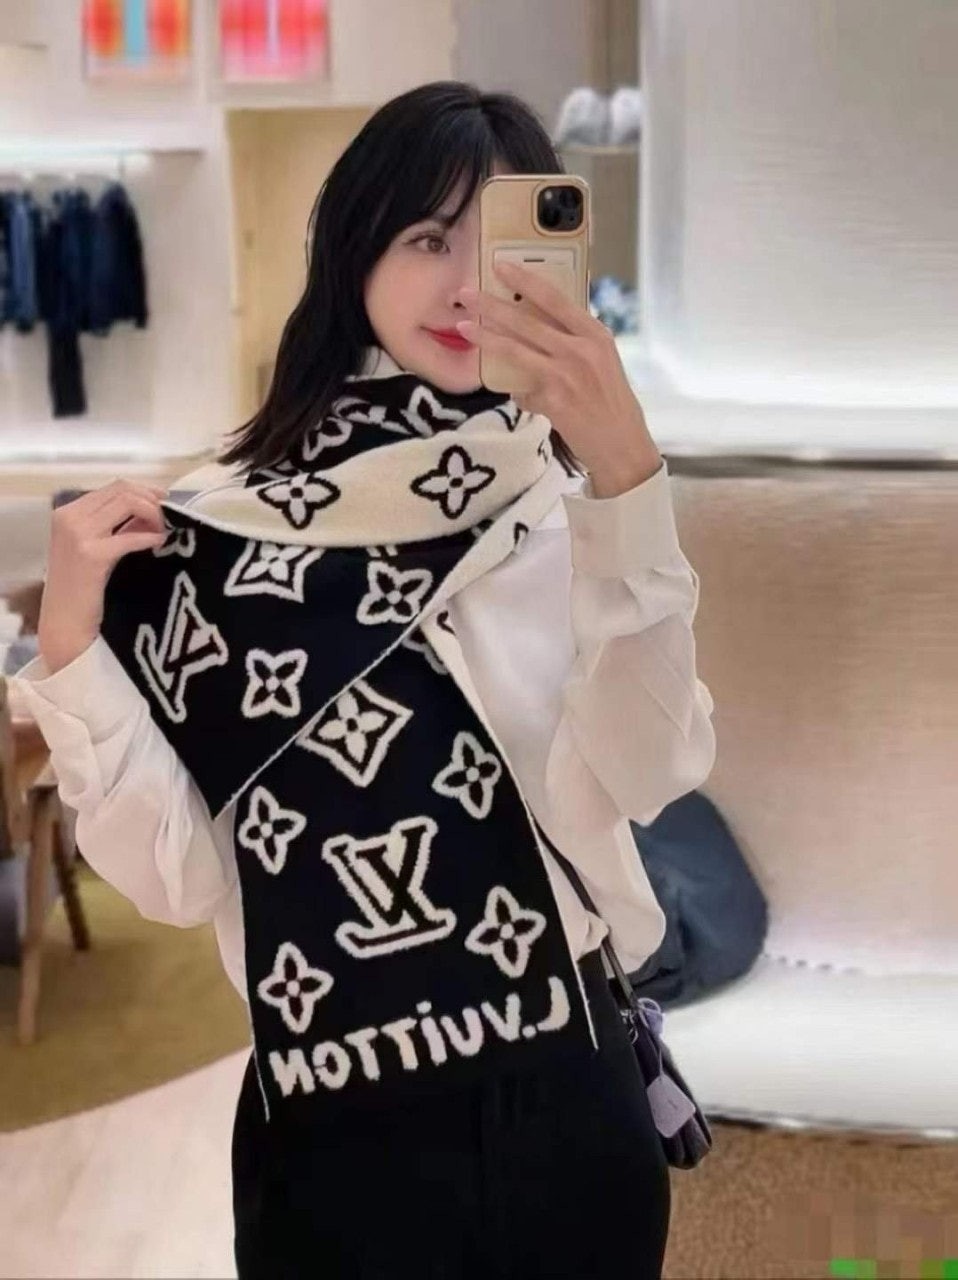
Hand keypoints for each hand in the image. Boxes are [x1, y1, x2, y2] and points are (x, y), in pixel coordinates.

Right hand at [38, 480, 168, 673]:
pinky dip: (150, 537)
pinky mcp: (91, 555)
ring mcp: (78, 534)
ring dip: (153, 514)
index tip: (165, 503)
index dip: (145, 491)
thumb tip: (152, 509)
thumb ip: (118, 526)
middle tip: (170, 517)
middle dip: (152, 500)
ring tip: (166, 530)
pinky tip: (161, 543)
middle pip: (122, 490)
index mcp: (68, 512)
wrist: (64, 624)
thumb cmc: (82, 590)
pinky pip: (130, 536)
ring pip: (127, 502)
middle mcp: (69, 517)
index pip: (114, 486)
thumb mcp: (96, 548)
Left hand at [456, 261, 661, 494]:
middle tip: (466, 294)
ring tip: (464, 326)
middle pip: (527, 321)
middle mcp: (581, 350)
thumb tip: (540, 326)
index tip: (501, 266)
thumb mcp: (603, 361)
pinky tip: (526, 399)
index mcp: (595, 334)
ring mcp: (566, 375)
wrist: (623, 445)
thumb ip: (577, 341)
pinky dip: (519, 394)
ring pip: (515, 349)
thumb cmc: (613, 403)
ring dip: (486, 337)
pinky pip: (522, 391)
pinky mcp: (553, 401)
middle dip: (492, 305)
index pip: (555, 298)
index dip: (525, 280)